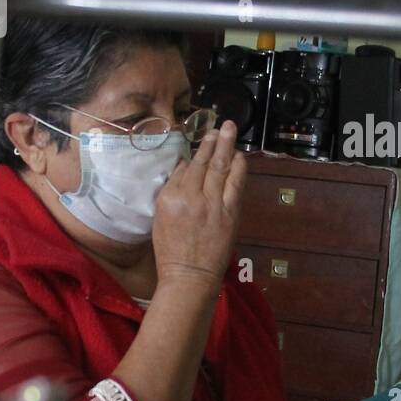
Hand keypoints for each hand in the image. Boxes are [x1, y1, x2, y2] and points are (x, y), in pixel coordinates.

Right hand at [152, 120, 245, 286]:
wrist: (190, 275)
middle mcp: (191, 197)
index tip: (201, 138)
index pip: (185, 169)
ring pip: (221, 168)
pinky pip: (235, 184)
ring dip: (226, 147)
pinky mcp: (230, 213)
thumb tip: (185, 167)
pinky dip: (238, 168)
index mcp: (170, 198)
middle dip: (212, 141)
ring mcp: (213, 204)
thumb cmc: (171, 250)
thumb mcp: (160, 218)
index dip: (195, 152)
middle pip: (204, 163)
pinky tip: (239, 157)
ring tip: (230, 131)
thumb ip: (172, 190)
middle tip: (220, 125)